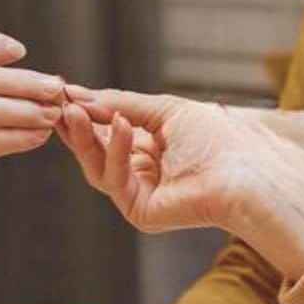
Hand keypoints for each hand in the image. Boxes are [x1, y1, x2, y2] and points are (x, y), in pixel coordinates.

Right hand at [58, 90, 247, 234]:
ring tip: (77, 111)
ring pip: (96, 166)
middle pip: (94, 150)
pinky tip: (120, 127)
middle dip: (76, 126)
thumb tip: (80, 97)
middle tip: (59, 103)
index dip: (85, 113)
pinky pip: (114, 179)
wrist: (244, 170)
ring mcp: (139, 193)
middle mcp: (142, 172)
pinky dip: (114, 151)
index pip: (106, 131)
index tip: (63, 92)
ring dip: (85, 137)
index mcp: (150, 148)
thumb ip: (121, 104)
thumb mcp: (164, 110)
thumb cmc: (218, 139)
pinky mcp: (139, 211)